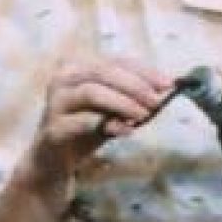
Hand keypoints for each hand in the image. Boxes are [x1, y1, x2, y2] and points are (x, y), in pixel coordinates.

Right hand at [22, 59, 170, 195]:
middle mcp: (63, 78)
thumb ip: (132, 98)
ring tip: (143, 116)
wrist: (53, 160)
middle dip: (135, 86)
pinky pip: (82, 122)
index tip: (169, 84)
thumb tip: (163, 91)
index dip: (145, 71)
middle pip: (104, 71)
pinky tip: (125, 131)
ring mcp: (55, 102)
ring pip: (92, 92)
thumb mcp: (112, 109)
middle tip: (156, 101)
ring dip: (123, 103)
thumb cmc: (86, 128)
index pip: (116, 61)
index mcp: (79, 67)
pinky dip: (107, 124)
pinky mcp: (53, 128)